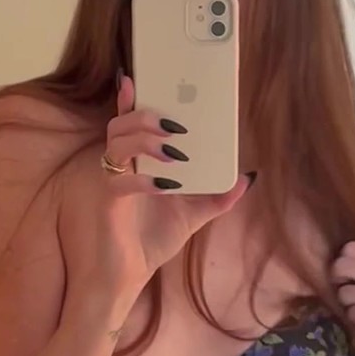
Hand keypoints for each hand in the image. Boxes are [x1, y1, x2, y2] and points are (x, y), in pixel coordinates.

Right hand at [94, 73, 250, 301]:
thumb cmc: (150, 241)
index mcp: (136, 162)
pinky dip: (143, 180)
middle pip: (121, 124)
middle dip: (147, 117)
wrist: (125, 277)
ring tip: (174, 151)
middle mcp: (119, 166)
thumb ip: (216, 197)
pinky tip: (165, 185)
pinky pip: (120, 182)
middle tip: (176, 125)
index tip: (139, 79)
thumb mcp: (192, 216)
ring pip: (117, 144)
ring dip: (146, 141)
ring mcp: (110, 182)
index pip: (130, 122)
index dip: (132, 99)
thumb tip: (246, 178)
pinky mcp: (108, 203)